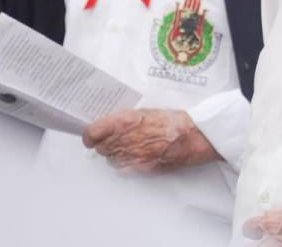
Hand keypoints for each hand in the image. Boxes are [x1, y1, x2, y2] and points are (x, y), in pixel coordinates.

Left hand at [81, 108, 219, 172]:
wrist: (192, 137)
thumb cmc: (173, 121)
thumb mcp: (146, 111)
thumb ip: (126, 119)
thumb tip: (110, 125)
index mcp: (125, 121)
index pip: (92, 132)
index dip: (89, 135)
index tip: (90, 135)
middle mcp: (125, 140)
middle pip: (100, 148)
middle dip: (103, 144)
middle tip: (112, 139)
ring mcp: (132, 156)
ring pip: (110, 159)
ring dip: (115, 154)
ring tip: (128, 147)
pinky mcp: (141, 169)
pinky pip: (123, 169)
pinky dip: (125, 164)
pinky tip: (135, 156)